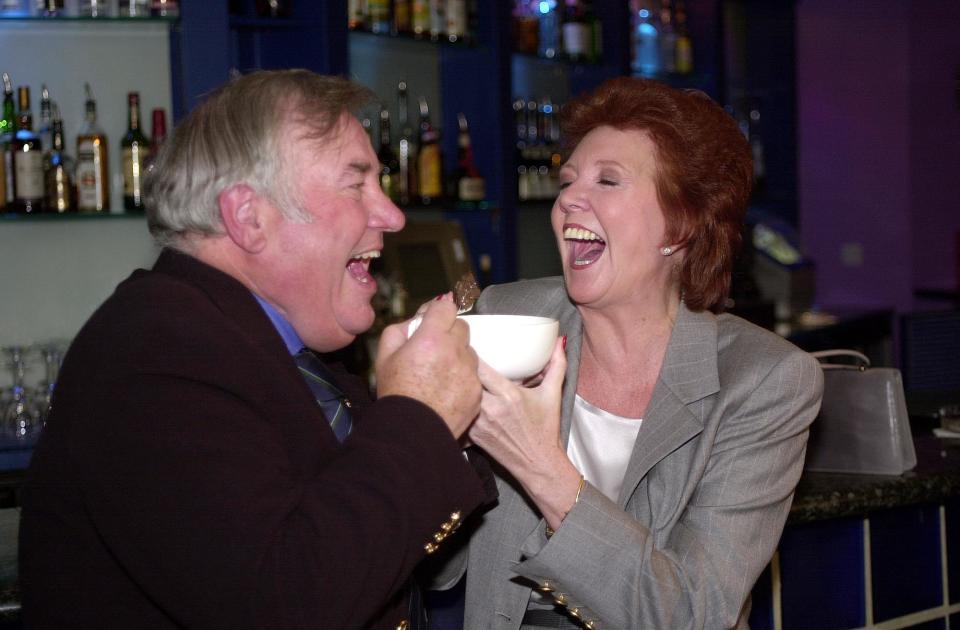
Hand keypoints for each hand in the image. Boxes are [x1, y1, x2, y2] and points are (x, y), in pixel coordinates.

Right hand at [376, 295, 479, 437]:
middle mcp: (455, 351)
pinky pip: (473, 375)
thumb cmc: (395, 393)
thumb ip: (401, 329)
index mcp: (431, 338)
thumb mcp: (384, 356)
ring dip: (458, 355)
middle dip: (449, 332)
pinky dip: (463, 377)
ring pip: (469, 351)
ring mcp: (469, 371)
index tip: (433, 319)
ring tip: (439, 373)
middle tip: (434, 348)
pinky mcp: (477, 390)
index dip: (438, 311)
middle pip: (461, 326)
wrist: (411, 432)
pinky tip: (447, 390)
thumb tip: (418, 318)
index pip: (446, 306)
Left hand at [469, 338, 580, 526]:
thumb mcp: (552, 395)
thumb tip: (560, 342)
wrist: (537, 464)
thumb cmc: (545, 429)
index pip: (481, 367)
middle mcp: (491, 408)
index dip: (470, 354)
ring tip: (452, 373)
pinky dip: (457, 404)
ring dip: (456, 385)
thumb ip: (557, 365)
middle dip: (460, 367)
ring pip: (458, 396)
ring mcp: (479, 423)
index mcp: (509, 395)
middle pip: (465, 379)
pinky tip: (456, 397)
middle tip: (456, 356)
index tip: (468, 346)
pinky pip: (459, 413)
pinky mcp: (473, 435)